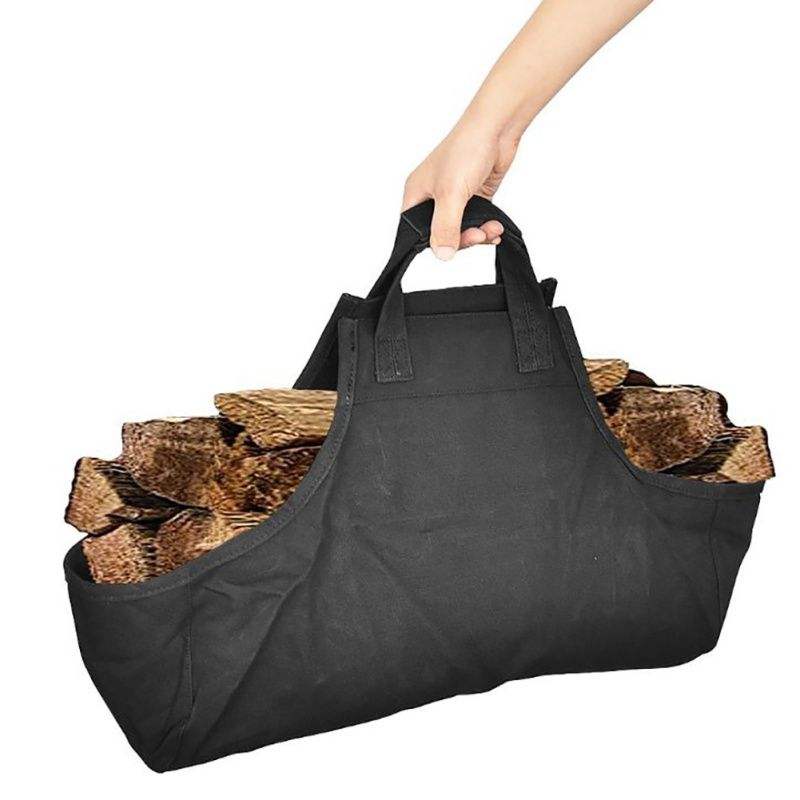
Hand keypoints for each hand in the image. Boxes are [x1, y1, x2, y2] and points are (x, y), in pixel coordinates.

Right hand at [402, 120, 518, 260]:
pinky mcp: (473, 197)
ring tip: (491, 230)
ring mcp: (454, 197)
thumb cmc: (466, 148)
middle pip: (441, 234)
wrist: (496, 129)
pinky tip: (494, 229)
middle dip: (462, 239)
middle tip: (477, 236)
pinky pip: (476, 221)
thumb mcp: (451, 194)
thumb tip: (442, 254)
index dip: (432, 243)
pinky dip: (485, 228)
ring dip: (478, 235)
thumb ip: (445, 227)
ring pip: (461, 229)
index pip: (416, 232)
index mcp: (416, 195)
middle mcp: (432, 197)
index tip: (451, 247)